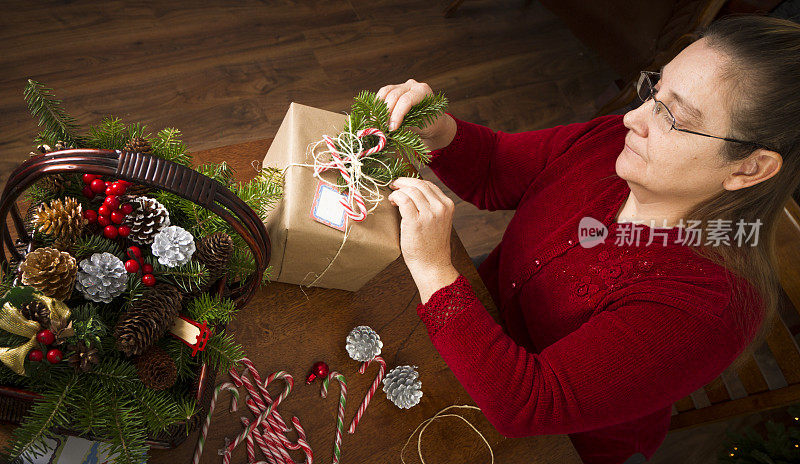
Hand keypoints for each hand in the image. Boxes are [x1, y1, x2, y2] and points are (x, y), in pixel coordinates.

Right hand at [377, 79, 456, 150]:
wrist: (432, 122)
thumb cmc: (429, 125)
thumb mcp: (421, 127)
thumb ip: (405, 125)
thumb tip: (388, 130)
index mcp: (423, 91)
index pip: (406, 100)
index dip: (397, 115)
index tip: (392, 129)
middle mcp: (412, 85)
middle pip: (394, 95)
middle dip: (386, 113)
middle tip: (382, 128)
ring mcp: (402, 85)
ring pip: (385, 92)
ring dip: (379, 108)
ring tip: (376, 122)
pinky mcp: (393, 89)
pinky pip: (382, 94)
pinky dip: (377, 105)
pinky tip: (375, 116)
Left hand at [388, 176, 459, 302]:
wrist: (432, 265)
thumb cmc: (432, 246)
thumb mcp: (438, 221)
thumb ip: (431, 206)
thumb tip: (411, 191)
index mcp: (448, 205)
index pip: (429, 185)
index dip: (413, 182)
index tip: (403, 185)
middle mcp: (441, 207)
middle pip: (419, 184)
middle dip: (403, 182)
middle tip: (394, 186)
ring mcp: (429, 214)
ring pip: (411, 190)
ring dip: (398, 191)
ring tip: (393, 198)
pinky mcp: (416, 221)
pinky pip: (403, 199)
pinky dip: (396, 197)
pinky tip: (392, 202)